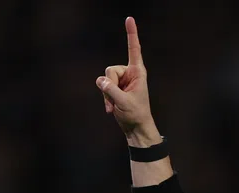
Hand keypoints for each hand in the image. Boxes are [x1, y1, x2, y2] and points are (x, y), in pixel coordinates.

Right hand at [97, 17, 158, 144]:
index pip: (134, 49)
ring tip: (114, 106)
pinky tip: (111, 109)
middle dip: (109, 85)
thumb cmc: (136, 114)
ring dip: (106, 94)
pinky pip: (103, 87)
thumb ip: (111, 90)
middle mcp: (129, 73)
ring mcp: (121, 80)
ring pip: (104, 79)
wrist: (135, 128)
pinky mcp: (115, 88)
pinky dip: (105, 98)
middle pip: (110, 69)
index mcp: (138, 72)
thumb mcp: (124, 102)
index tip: (129, 18)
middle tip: (115, 100)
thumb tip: (100, 80)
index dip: (131, 34)